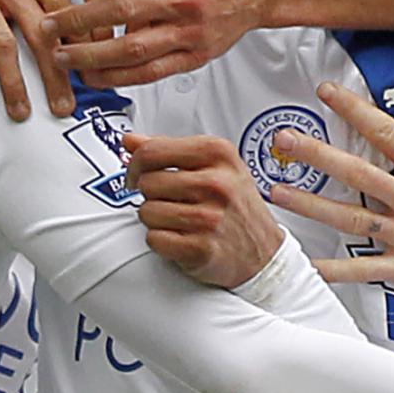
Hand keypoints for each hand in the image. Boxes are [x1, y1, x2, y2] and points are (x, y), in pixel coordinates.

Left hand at [40, 0, 268, 83]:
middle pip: (122, 13)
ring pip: (134, 49)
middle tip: (45, 25)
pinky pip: (153, 72)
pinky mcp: (195, 56)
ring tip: (60, 56)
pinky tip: (93, 76)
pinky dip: (120, 78)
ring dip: (92, 56)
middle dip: (77, 21)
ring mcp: (190, 32)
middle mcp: (185, 0)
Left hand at [121, 133, 285, 288]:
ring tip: (178, 220)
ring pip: (147, 212)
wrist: (264, 252)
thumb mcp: (214, 165)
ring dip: (155, 219)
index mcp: (218, 153)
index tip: (135, 174)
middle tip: (169, 201)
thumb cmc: (236, 205)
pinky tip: (180, 237)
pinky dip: (161, 241)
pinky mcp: (201, 248)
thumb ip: (170, 149)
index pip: (152, 151)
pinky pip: (154, 239)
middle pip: (147, 182)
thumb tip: (130, 140)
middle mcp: (216, 183)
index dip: (135, 164)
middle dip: (150, 194)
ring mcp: (209, 217)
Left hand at [265, 78, 393, 290]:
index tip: (324, 92)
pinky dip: (331, 271)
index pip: (385, 131)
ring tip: (277, 191)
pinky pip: (362, 271)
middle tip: (282, 140)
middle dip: (314, 154)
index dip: (352, 109)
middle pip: (356, 172)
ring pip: (349, 218)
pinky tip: (303, 263)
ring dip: (310, 205)